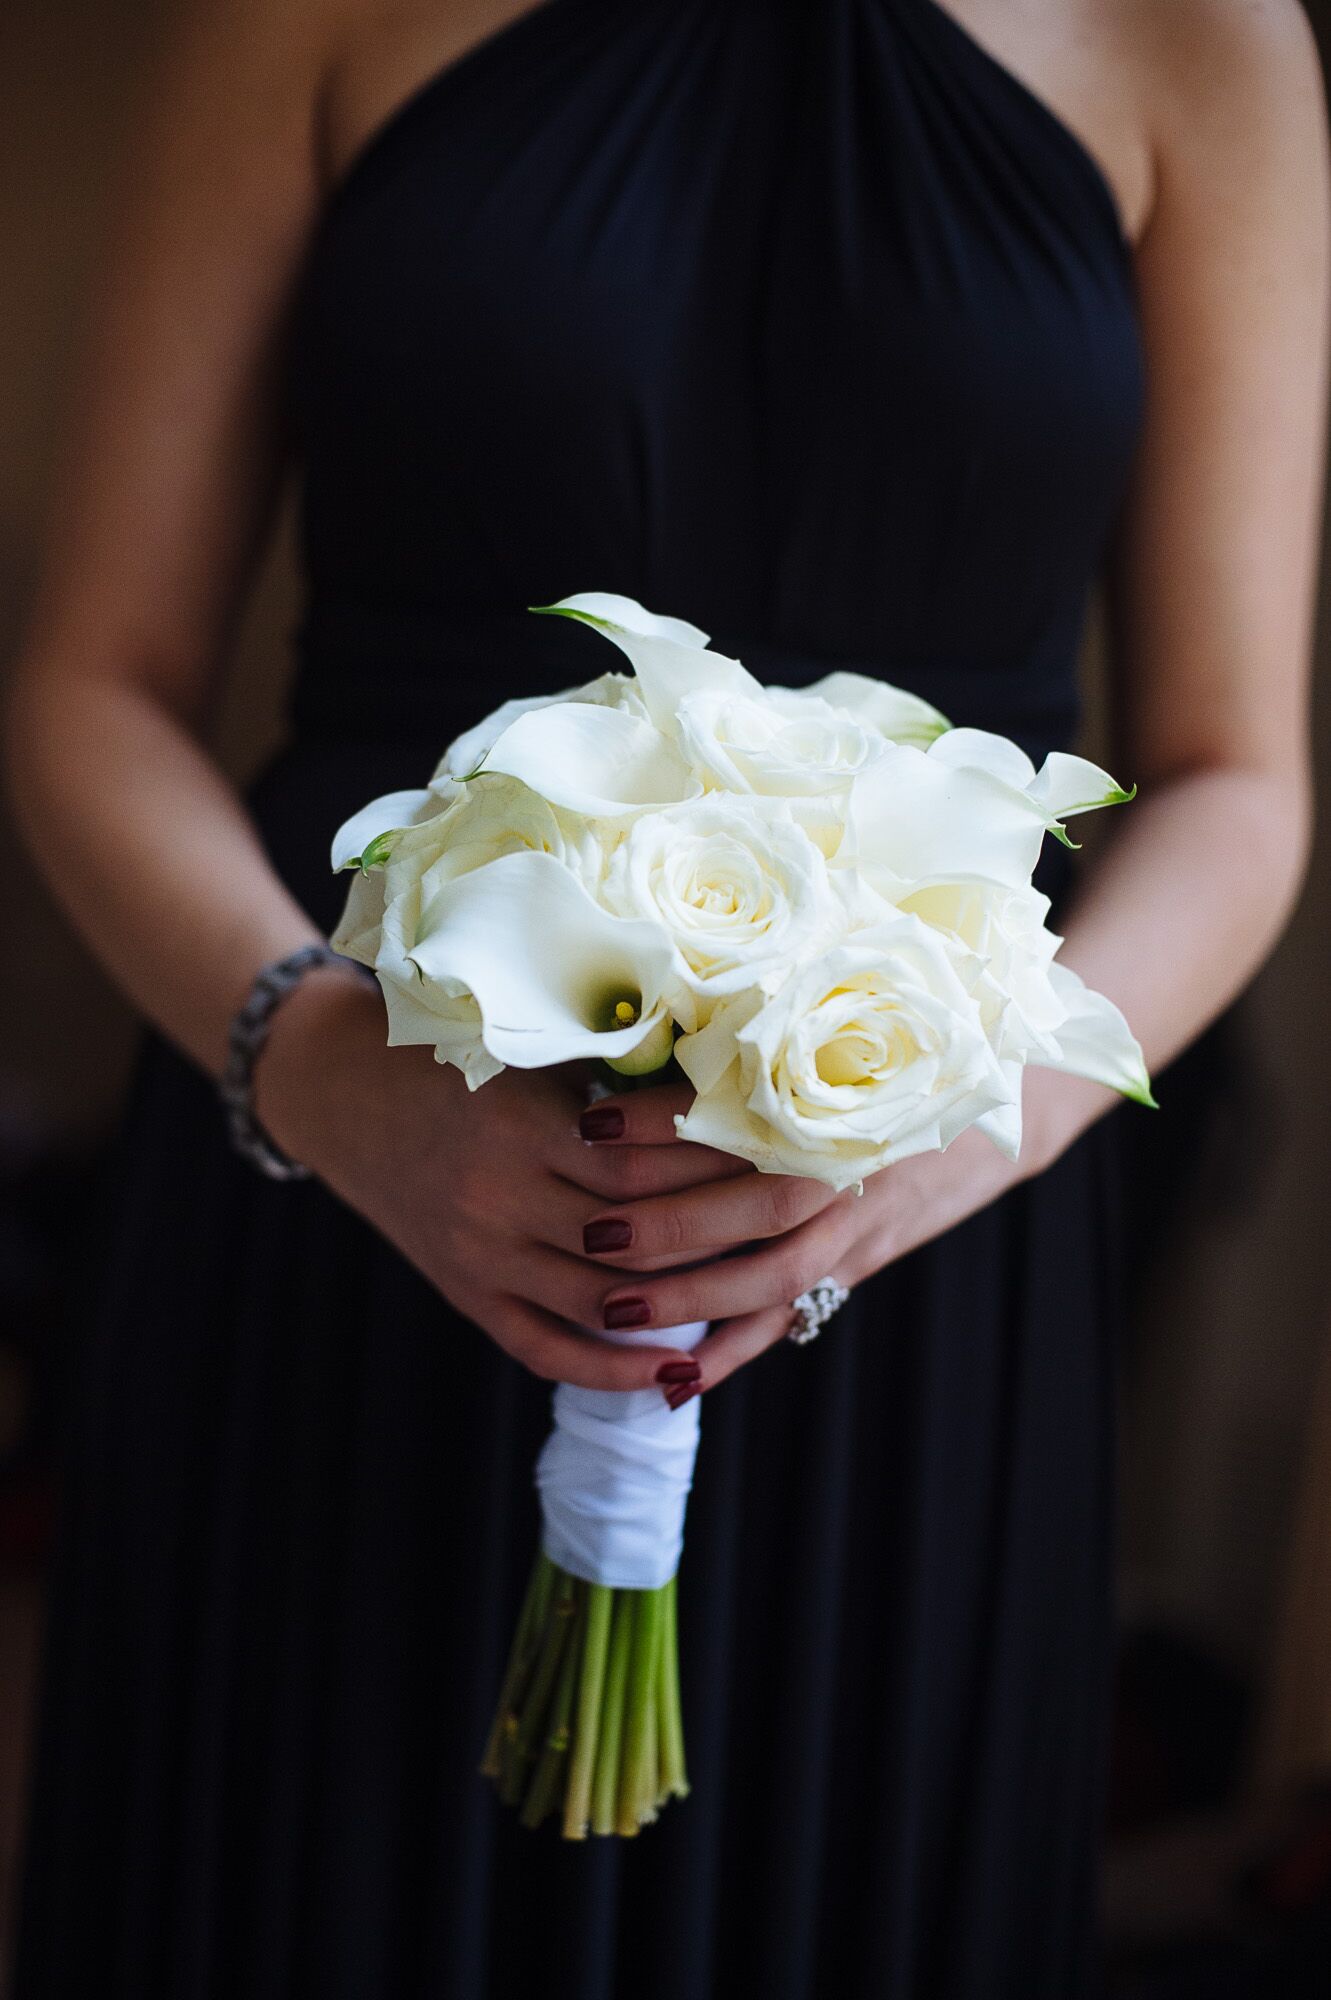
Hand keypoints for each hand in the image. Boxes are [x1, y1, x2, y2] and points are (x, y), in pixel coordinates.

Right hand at [252, 970, 743, 1389]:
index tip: (787, 1152)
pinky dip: (615, 1369)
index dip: (721, 1166)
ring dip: (688, 1304)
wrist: (342, 1090)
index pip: (645, 1164)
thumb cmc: (449, 1051)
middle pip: (640, 1237)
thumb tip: (727, 1073)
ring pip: (604, 1299)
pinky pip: (548, 1349)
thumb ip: (610, 1069)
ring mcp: (481, 1256)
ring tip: (765, 1288)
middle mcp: (499, 1199)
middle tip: (808, 1216)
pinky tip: (677, 1371)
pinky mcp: (467, 1294)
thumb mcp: (525, 1046)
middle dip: (730, 1231)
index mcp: (522, 1126)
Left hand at [579, 1081, 1055, 1402]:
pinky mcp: (858, 1262)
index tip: (587, 1119)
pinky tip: (673, 1380)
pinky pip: (789, 1317)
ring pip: (769, 1274)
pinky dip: (732, 1353)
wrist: (1006, 1102)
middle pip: (748, 1204)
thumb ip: (756, 1046)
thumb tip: (643, 1038)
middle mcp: (846, 1165)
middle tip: (589, 1232)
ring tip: (614, 1310)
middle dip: (664, 1224)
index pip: (736, 1111)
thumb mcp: (834, 1035)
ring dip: (689, 1300)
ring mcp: (856, 1223)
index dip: (657, 1119)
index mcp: (832, 1097)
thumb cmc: (900, 1056)